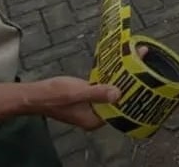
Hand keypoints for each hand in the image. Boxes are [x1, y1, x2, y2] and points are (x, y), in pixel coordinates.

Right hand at [29, 46, 149, 130]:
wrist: (33, 94)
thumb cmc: (53, 95)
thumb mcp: (78, 93)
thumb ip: (98, 93)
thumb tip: (118, 93)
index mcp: (95, 119)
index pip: (120, 108)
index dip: (133, 93)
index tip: (144, 77)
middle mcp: (96, 115)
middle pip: (118, 97)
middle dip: (130, 81)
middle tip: (143, 62)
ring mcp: (91, 105)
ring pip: (111, 90)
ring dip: (121, 77)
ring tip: (135, 59)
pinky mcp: (87, 96)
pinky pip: (103, 87)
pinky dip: (110, 77)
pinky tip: (119, 64)